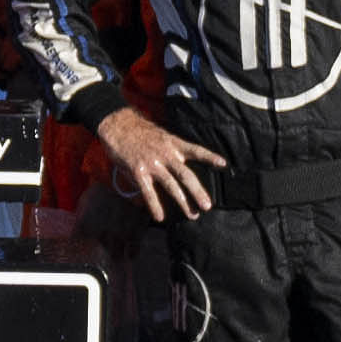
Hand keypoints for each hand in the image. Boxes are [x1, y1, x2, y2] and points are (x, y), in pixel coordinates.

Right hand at [94, 110, 220, 218]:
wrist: (117, 124)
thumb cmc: (139, 132)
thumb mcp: (160, 137)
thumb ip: (169, 153)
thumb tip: (176, 172)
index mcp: (173, 144)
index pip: (195, 150)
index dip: (209, 157)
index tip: (223, 164)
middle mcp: (165, 154)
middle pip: (186, 175)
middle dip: (198, 191)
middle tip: (208, 206)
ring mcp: (152, 163)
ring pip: (171, 185)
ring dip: (183, 201)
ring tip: (192, 215)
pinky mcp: (138, 171)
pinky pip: (148, 191)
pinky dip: (154, 205)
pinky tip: (160, 217)